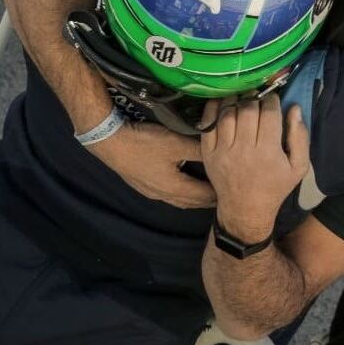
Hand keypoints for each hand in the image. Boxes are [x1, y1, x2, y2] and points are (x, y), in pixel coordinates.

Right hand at [89, 121, 215, 208]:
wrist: (110, 142)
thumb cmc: (145, 144)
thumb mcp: (177, 143)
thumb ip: (200, 149)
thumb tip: (221, 150)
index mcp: (175, 188)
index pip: (204, 197)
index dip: (219, 195)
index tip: (233, 193)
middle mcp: (164, 195)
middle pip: (191, 202)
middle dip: (207, 200)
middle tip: (223, 196)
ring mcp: (151, 191)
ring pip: (178, 199)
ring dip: (193, 197)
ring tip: (205, 192)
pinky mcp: (142, 184)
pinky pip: (167, 194)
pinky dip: (180, 192)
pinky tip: (180, 184)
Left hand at [201, 95, 309, 241]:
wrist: (245, 209)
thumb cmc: (275, 187)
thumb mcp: (298, 167)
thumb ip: (300, 137)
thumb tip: (295, 109)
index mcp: (268, 152)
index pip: (269, 113)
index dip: (272, 100)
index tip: (273, 99)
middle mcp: (244, 149)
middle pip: (247, 110)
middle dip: (255, 98)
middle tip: (258, 98)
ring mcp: (223, 151)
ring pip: (227, 114)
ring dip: (235, 101)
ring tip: (242, 99)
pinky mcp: (208, 152)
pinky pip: (208, 124)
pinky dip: (214, 109)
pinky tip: (223, 103)